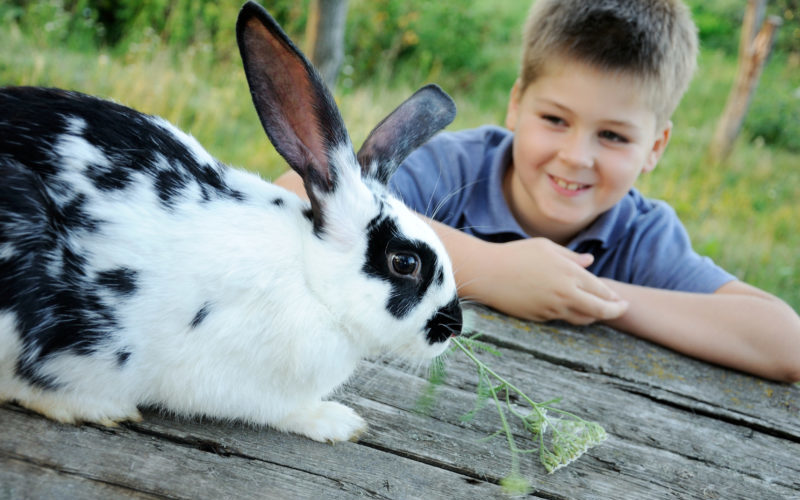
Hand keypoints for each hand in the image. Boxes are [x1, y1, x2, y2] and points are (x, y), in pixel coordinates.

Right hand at [463, 237, 628, 324]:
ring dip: (592, 316)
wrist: (487, 273)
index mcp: (569, 274)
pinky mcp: (539, 317)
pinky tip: (568, 307)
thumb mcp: (546, 248)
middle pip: (599, 311)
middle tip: (621, 311)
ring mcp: (551, 308)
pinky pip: (560, 318)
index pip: (602, 292)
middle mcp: (564, 294)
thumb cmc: (516, 254)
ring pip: (581, 319)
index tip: (622, 300)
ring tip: (597, 311)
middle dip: (614, 312)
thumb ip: (571, 257)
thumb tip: (590, 262)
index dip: (615, 299)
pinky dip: (569, 313)